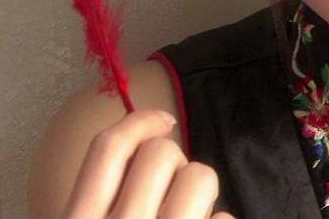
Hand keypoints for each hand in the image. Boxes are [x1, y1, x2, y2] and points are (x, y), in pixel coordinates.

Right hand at [63, 109, 233, 218]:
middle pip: (160, 152)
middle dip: (176, 162)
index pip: (109, 147)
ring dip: (201, 190)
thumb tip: (145, 146)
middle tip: (172, 191)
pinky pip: (225, 215)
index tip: (163, 119)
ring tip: (192, 213)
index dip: (140, 121)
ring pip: (199, 176)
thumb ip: (104, 197)